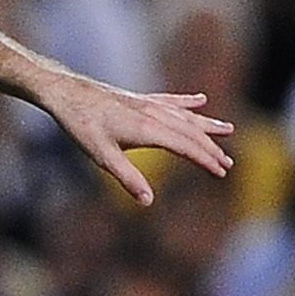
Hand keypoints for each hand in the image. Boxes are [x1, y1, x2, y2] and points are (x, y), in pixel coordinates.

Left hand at [44, 76, 234, 205]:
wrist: (66, 93)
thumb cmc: (82, 126)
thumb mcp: (102, 156)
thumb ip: (128, 179)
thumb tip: (148, 202)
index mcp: (149, 129)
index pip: (187, 146)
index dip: (206, 160)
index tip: (221, 172)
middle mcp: (154, 113)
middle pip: (191, 132)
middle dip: (211, 148)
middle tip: (228, 164)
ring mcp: (148, 104)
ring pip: (185, 116)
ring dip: (206, 125)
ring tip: (227, 130)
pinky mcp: (139, 99)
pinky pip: (171, 100)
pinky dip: (188, 102)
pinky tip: (201, 100)